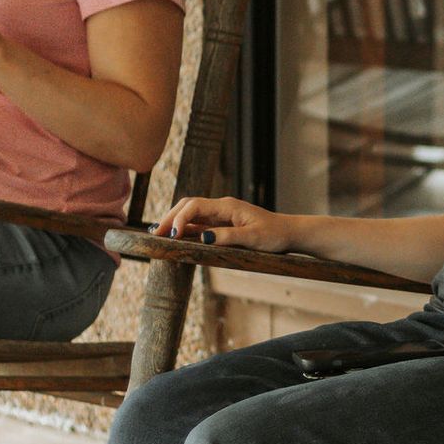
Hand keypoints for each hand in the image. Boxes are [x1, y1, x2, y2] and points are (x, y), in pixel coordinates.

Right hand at [152, 196, 293, 252]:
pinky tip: (173, 237)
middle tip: (155, 234)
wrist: (288, 233)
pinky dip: (184, 229)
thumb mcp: (253, 238)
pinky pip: (198, 224)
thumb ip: (228, 237)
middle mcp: (221, 208)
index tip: (173, 235)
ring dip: (174, 222)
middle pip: (188, 206)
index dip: (180, 218)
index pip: (195, 205)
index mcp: (227, 206)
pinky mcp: (221, 224)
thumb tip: (202, 237)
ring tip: (157, 235)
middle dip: (170, 217)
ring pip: (190, 214)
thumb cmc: (274, 235)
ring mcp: (220, 215)